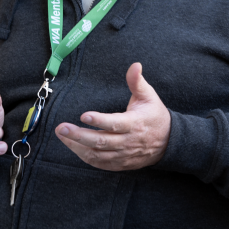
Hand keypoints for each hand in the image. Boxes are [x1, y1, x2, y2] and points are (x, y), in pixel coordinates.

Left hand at [55, 62, 170, 170]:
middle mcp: (128, 141)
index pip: (115, 124)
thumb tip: (135, 65)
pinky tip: (73, 147)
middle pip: (101, 141)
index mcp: (135, 123)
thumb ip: (137, 82)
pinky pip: (99, 163)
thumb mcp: (149, 96)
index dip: (99, 121)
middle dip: (79, 135)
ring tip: (62, 136)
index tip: (83, 116)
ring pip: (97, 155)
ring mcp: (123, 155)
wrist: (168, 142)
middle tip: (61, 128)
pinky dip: (85, 157)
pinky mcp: (120, 164)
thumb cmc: (155, 115)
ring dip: (77, 147)